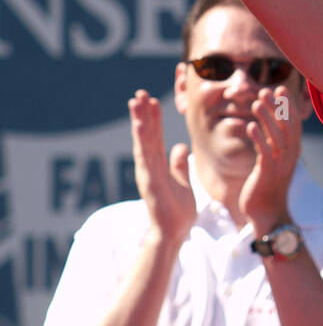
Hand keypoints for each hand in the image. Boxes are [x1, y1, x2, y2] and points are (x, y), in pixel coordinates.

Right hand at [129, 90, 195, 245]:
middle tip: (140, 93)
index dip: (154, 119)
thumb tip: (180, 147)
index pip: (156, 137)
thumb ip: (179, 165)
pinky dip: (142, 140)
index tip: (154, 101)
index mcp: (158, 165)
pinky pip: (145, 157)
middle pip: (146, 135)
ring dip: (139, 121)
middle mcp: (150, 166)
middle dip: (143, 114)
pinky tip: (140, 125)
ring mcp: (148, 173)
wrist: (174, 232)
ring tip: (136, 101)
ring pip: (143, 142)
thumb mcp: (183, 182)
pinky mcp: (149, 181)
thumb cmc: (178, 211)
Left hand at [239, 85, 302, 237]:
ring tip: (256, 103)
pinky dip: (259, 138)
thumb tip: (271, 126)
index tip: (279, 89)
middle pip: (287, 125)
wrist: (268, 214)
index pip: (294, 122)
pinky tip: (250, 126)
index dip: (287, 105)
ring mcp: (280, 164)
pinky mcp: (268, 173)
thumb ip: (275, 143)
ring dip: (267, 118)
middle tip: (265, 90)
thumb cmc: (269, 186)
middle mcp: (290, 155)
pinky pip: (265, 152)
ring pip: (276, 135)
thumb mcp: (275, 162)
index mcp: (293, 150)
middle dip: (277, 106)